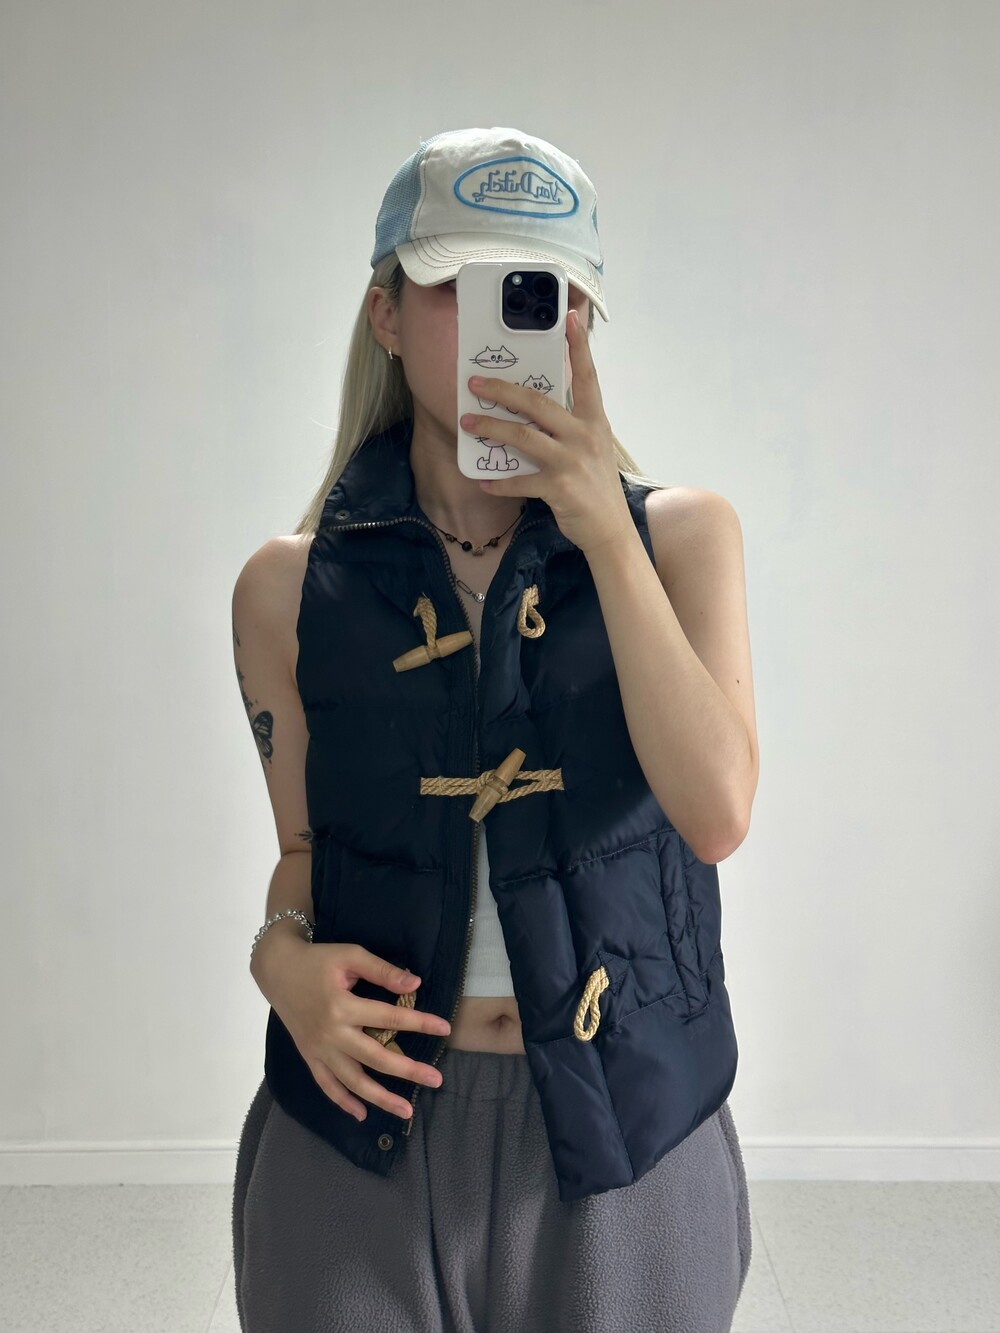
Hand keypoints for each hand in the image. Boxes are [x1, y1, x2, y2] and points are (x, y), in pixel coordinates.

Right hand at [263, 939, 452, 1122]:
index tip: (445, 1029)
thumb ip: (382, 970)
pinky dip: (344, 1102)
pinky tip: (363, 1114)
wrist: (277, 970)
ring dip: (380, 1098)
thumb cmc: (317, 960)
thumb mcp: (350, 956)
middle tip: (437, 1079)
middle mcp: (331, 1034)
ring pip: (352, 1081)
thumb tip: (414, 983)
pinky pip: (327, 1085)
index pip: (389, 1018)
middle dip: (408, 1070)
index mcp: (342, 1006)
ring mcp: (319, 1049)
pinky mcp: (309, 1057)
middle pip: (376, 1058)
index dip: (419, 1023)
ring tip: (406, 1110)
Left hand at [458, 307, 632, 555]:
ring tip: (468, 423)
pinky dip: (499, 482)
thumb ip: (570, 426)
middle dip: (503, 391)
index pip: (588, 377)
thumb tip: (533, 410)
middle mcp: (584, 436)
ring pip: (523, 437)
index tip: (569, 317)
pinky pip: (520, 481)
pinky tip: (483, 480)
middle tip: (475, 383)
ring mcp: (571, 462)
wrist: (610, 529)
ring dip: (492, 429)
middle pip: (538, 403)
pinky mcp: (559, 488)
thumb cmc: (596, 486)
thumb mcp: (593, 448)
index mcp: (594, 422)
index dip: (578, 347)